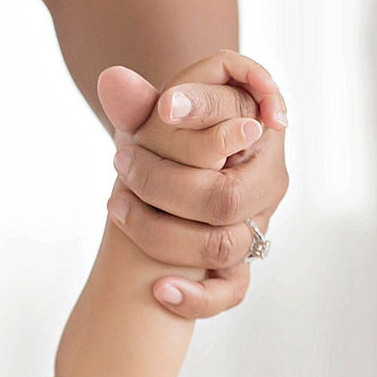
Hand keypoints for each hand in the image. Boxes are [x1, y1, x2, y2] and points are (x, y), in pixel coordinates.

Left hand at [97, 51, 289, 317]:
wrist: (169, 189)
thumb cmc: (167, 145)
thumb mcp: (153, 122)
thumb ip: (138, 103)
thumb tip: (111, 79)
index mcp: (256, 129)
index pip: (241, 111)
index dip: (208, 109)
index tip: (165, 108)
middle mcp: (266, 178)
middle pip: (224, 195)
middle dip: (163, 183)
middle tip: (119, 161)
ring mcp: (255, 224)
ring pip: (223, 243)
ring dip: (162, 232)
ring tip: (116, 207)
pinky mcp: (239, 266)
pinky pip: (230, 291)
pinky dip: (196, 297)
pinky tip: (159, 290)